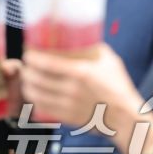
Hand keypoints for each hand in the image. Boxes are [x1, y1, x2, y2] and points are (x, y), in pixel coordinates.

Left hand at [21, 43, 141, 129]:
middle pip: (35, 78)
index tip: (28, 54)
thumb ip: (93, 47)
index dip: (31, 58)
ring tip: (28, 78)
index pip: (45, 63)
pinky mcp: (66, 117)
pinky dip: (34, 99)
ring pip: (34, 94)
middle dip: (26, 70)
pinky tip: (35, 92)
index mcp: (81, 72)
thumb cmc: (119, 87)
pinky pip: (41, 107)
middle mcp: (71, 89)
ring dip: (26, 84)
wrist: (126, 118)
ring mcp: (67, 105)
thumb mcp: (109, 60)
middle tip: (26, 65)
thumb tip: (80, 35)